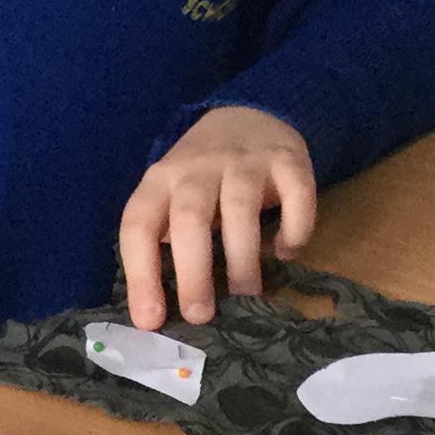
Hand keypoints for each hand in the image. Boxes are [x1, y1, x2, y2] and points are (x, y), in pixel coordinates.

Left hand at [118, 107, 314, 329]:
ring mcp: (245, 162)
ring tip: (247, 294)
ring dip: (243, 259)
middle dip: (193, 273)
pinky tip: (286, 251)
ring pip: (240, 209)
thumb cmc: (203, 175)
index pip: (138, 226)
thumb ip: (168, 242)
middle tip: (200, 315)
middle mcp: (199, 168)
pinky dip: (294, 229)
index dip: (141, 275)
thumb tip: (164, 313)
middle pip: (190, 218)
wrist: (250, 114)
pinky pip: (296, 195)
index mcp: (161, 181)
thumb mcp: (172, 197)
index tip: (150, 320)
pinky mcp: (288, 160)